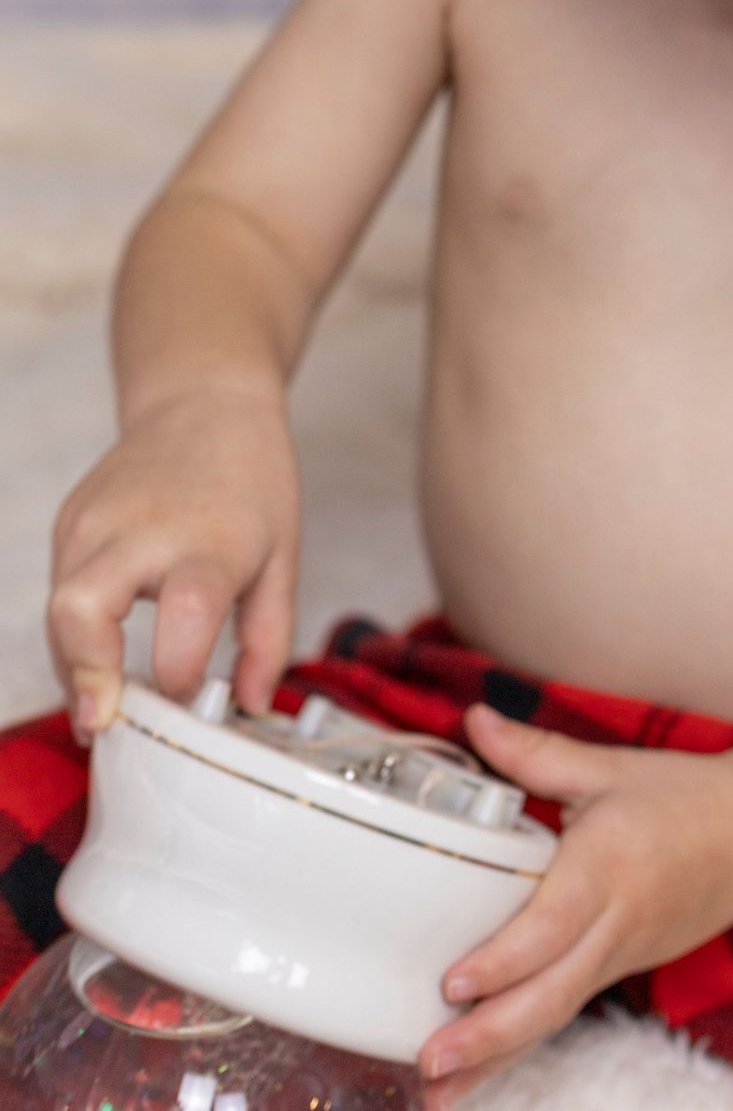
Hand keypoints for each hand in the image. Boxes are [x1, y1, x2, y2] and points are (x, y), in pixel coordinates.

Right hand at [47, 384, 300, 742]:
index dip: (180, 673)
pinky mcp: (69, 521)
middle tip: (105, 722)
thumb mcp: (281, 558)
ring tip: (107, 695)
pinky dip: (73, 632)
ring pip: (58, 610)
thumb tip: (248, 705)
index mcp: (209, 541)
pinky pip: (58, 591)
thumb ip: (267, 639)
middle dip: (85, 674)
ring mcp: (95, 521)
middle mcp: (142, 528)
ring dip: (75, 665)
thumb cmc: (250, 478)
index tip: (188, 702)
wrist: (205, 402)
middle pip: (83, 609)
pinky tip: (101, 648)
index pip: (186, 615)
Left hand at [418, 703, 732, 1105]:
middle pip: (553, 993)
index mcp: (609, 865)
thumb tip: (474, 720)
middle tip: (430, 1059)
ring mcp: (622, 957)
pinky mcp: (621, 971)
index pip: (553, 926)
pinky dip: (521, 1048)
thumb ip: (536, 753)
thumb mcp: (609, 768)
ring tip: (439, 1095)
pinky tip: (478, 1076)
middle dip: (490, 1034)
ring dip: (497, 1060)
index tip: (453, 983)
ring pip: (557, 1017)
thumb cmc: (683, 797)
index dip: (503, 961)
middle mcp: (616, 923)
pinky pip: (567, 1014)